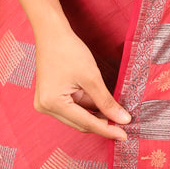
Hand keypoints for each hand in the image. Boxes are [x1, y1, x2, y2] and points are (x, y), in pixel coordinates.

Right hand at [33, 23, 132, 142]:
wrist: (51, 33)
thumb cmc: (69, 50)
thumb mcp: (92, 77)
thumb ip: (106, 101)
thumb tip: (122, 119)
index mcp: (53, 103)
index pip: (86, 122)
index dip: (107, 129)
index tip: (124, 135)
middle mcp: (45, 107)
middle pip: (79, 123)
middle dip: (101, 124)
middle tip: (123, 125)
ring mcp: (45, 102)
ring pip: (77, 117)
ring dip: (95, 116)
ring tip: (115, 114)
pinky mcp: (49, 97)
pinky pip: (72, 108)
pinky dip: (87, 107)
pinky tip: (101, 106)